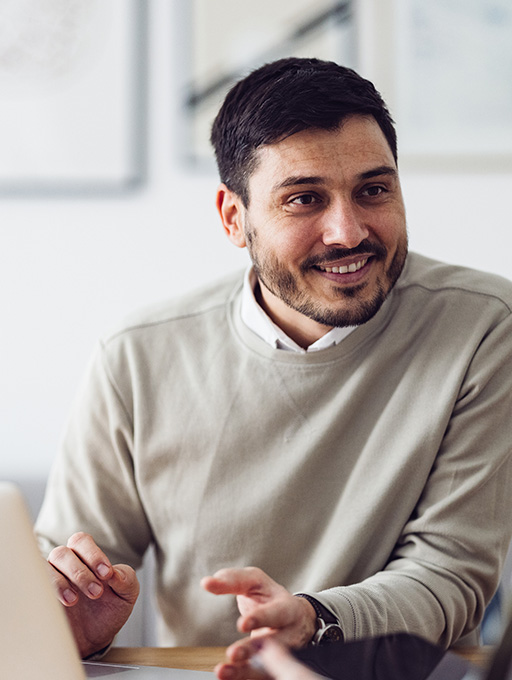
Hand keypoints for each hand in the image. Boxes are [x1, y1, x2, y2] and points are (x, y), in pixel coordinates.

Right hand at [47, 532, 138, 657]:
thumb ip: (126, 578)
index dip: (93, 554)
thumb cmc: (108, 611)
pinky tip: (60, 606)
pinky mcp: (39, 599)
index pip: (81, 541)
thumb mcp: (126, 595)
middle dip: (80, 572)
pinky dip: (46, 592)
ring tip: (74, 601)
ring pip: (45, 567)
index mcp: (85, 558)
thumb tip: (115, 573)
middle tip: (96, 593)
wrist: (93, 640)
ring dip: (60, 582)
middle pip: (62, 553)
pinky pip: (33, 586)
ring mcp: (49, 581)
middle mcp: (64, 565)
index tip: (106, 574)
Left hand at [201, 567, 316, 679]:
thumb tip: (206, 583)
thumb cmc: (270, 597)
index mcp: (288, 608)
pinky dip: (244, 678)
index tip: (241, 624)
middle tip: (232, 654)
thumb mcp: (255, 581)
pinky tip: (228, 677)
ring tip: (222, 671)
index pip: (277, 613)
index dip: (261, 619)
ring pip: (269, 667)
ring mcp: (284, 656)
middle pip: (276, 645)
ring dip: (246, 672)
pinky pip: (261, 677)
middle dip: (253, 649)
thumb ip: (233, 580)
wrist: (294, 620)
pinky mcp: (274, 670)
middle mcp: (289, 634)